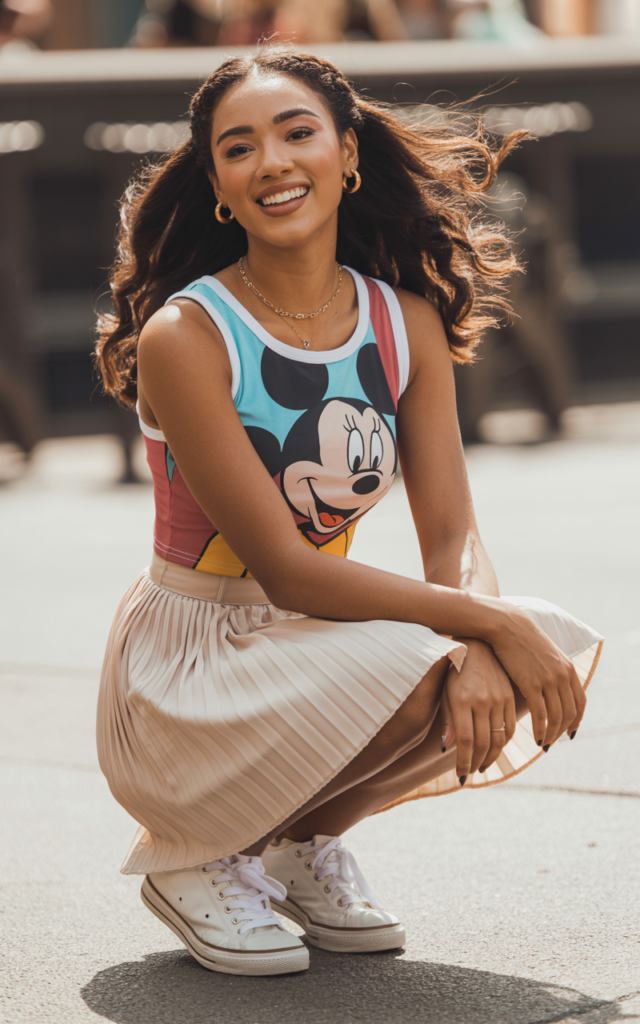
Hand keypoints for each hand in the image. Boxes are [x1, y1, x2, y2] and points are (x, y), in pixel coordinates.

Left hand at [441, 639, 515, 782]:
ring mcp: (499, 699)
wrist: (477, 646)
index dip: (463, 762)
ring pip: (500, 739)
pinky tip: (495, 749)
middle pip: (484, 744)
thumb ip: (447, 720)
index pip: (464, 741)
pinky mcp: (510, 697)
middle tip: (471, 773)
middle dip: (477, 763)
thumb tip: (447, 749)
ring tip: (482, 765)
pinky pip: (510, 727)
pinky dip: (504, 743)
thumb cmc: (454, 671)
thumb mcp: (445, 692)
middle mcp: (482, 701)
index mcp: (462, 700)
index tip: (460, 776)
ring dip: (491, 758)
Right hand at [487, 604, 585, 749]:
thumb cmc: (522, 640)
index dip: (577, 720)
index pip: (580, 702)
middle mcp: (563, 676)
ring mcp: (549, 680)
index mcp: (568, 669)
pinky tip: (536, 738)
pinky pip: (541, 714)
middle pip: (570, 712)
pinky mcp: (532, 683)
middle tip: (552, 742)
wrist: (507, 626)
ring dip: (552, 734)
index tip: (569, 733)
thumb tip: (553, 687)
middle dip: (562, 731)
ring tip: (543, 744)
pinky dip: (541, 729)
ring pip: (557, 716)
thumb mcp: (546, 654)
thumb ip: (554, 670)